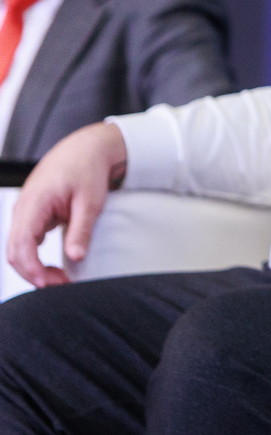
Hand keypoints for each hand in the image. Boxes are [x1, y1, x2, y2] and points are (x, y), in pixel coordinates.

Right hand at [6, 122, 126, 287]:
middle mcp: (24, 209)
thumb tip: (76, 257)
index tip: (51, 283)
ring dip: (35, 267)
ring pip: (20, 249)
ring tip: (61, 279)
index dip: (32, 269)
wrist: (86, 149)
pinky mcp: (34, 216)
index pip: (20, 245)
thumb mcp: (90, 201)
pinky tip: (55, 267)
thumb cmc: (87, 169)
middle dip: (34, 274)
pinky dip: (37, 258)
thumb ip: (81, 230)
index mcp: (33, 203)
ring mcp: (26, 213)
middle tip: (61, 285)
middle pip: (15, 252)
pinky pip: (28, 242)